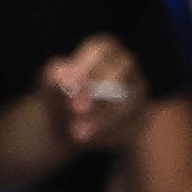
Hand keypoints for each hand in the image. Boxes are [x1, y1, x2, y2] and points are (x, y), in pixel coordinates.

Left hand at [41, 34, 146, 156]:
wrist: (67, 122)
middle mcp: (127, 66)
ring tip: (76, 135)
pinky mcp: (142, 117)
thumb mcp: (49, 83)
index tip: (69, 85)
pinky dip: (109, 136)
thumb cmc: (58, 94)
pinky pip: (132, 126)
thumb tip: (68, 83)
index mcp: (104, 50)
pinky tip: (90, 141)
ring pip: (128, 104)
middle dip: (98, 94)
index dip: (86, 67)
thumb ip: (56, 77)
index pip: (101, 51)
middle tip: (77, 110)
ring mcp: (138, 92)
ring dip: (102, 120)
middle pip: (120, 74)